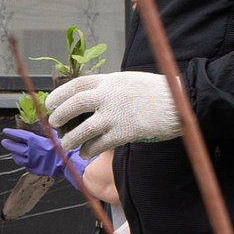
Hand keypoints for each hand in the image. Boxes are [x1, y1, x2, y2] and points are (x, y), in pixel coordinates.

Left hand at [1, 126, 90, 190]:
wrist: (69, 162)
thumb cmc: (64, 147)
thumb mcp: (54, 134)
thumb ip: (46, 129)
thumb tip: (42, 122)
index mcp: (34, 141)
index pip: (19, 136)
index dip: (11, 133)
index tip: (6, 131)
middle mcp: (30, 152)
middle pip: (15, 147)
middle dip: (8, 144)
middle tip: (4, 141)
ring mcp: (31, 161)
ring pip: (18, 158)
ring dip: (14, 154)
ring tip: (12, 151)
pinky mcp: (35, 169)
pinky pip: (25, 165)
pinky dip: (22, 161)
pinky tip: (22, 160)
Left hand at [47, 72, 180, 157]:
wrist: (182, 100)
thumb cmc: (160, 91)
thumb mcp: (131, 81)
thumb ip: (112, 89)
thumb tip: (96, 98)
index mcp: (110, 80)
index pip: (77, 84)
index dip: (59, 94)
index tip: (50, 103)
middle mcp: (109, 96)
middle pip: (74, 105)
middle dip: (59, 116)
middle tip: (54, 124)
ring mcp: (115, 115)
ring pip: (82, 129)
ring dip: (71, 139)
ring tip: (67, 144)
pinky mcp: (124, 133)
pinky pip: (98, 144)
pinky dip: (89, 150)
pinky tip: (85, 153)